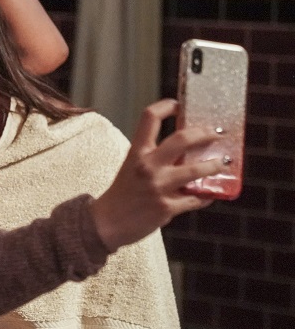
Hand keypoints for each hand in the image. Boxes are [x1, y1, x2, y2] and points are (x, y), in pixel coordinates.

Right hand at [91, 99, 222, 251]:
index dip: (166, 106)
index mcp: (137, 152)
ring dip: (214, 165)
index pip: (150, 117)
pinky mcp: (167, 207)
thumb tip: (186, 152)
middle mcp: (148, 166)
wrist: (107, 222)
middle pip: (182, 139)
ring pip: (197, 170)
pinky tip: (210, 193)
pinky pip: (196, 199)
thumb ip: (155, 158)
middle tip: (216, 134)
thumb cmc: (122, 193)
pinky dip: (207, 195)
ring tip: (222, 164)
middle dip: (205, 134)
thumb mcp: (131, 167)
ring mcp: (159, 187)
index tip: (179, 106)